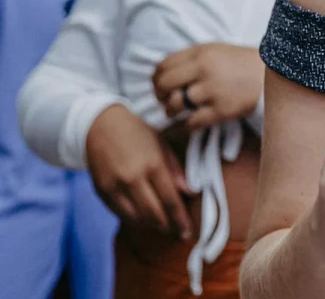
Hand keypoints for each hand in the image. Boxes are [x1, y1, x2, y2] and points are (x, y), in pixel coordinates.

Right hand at [85, 103, 194, 238]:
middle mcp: (133, 179)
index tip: (187, 231)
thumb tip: (189, 193)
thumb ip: (176, 170)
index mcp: (153, 165)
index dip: (180, 220)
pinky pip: (121, 214)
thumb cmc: (137, 133)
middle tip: (178, 233)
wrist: (100, 126)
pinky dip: (134, 220)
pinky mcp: (102, 192)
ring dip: (151, 226)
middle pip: (154, 215)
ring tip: (163, 226)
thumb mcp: (163, 145)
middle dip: (168, 227)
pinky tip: (144, 219)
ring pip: (136, 219)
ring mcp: (115, 187)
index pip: (170, 201)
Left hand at [153, 43, 264, 130]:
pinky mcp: (223, 110)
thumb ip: (191, 58)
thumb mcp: (216, 50)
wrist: (275, 74)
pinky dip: (186, 125)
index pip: (163, 66)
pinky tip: (190, 122)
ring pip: (176, 104)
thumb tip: (161, 74)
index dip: (156, 79)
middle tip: (165, 100)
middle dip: (160, 96)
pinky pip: (192, 122)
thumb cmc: (241, 63)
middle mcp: (205, 69)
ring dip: (171, 111)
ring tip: (176, 112)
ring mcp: (214, 90)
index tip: (159, 86)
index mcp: (202, 52)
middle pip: (165, 85)